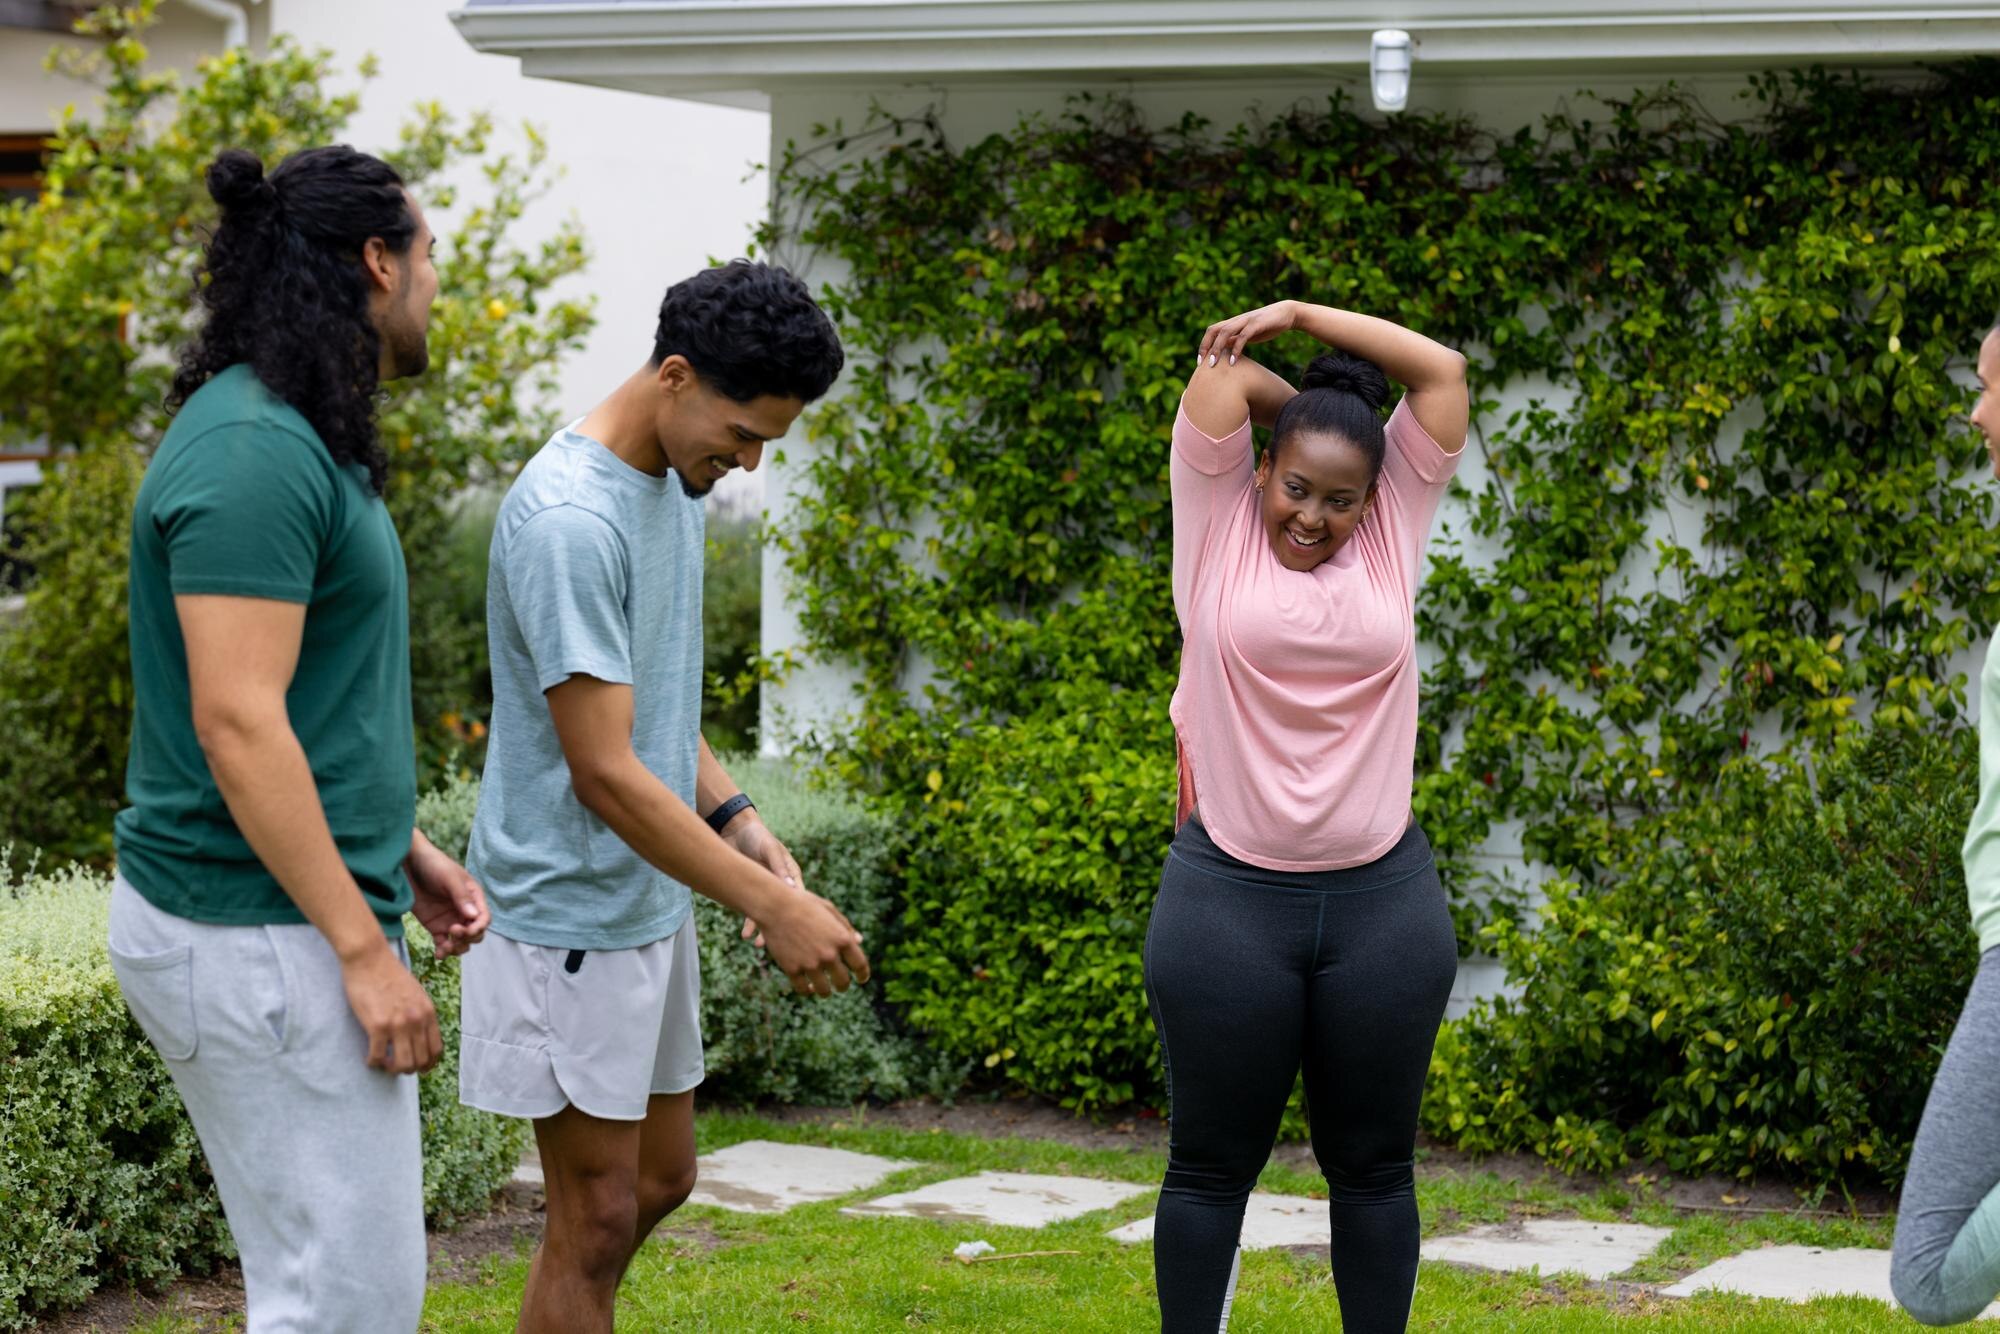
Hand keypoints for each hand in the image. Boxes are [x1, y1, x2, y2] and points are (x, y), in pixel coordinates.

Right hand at [340, 940, 442, 1073]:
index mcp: (429, 1013)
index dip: (428, 1064)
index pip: (436, 1049)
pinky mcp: (377, 1025)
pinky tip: (369, 1058)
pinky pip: (378, 1056)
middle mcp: (417, 1020)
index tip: (418, 1068)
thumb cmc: (390, 974)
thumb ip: (420, 1014)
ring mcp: (398, 1024)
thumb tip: (419, 1036)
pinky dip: (373, 1062)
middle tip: (395, 1066)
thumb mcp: (416, 994)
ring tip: (383, 1063)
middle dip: (409, 1069)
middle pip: (421, 1061)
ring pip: (403, 1064)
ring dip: (392, 1069)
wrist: (370, 958)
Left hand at [406, 830, 489, 957]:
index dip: (478, 928)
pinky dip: (443, 951)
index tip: (465, 930)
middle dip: (467, 938)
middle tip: (453, 933)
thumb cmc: (433, 864)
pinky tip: (438, 954)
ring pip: (461, 942)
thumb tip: (473, 916)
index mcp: (473, 897)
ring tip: (445, 948)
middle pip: (475, 933)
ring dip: (457, 948)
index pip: (483, 918)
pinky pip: (443, 943)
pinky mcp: (435, 926)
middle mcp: (464, 911)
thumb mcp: (449, 877)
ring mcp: (449, 919)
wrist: (407, 863)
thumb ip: (461, 896)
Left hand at [722, 811, 861, 949]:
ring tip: (759, 944)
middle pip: (785, 912)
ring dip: (763, 930)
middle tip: (780, 944)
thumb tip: (792, 888)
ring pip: (768, 916)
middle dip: (783, 929)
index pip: (802, 898)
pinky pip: (751, 911)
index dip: (807, 914)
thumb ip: (779, 868)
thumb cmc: (758, 837)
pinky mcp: (751, 892)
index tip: (807, 930)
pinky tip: (745, 935)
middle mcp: (781, 886)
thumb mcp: (770, 849)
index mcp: (792, 875)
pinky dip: (749, 923)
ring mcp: (766, 891)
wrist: (736, 831)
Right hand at [759, 889, 871, 997]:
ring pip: (824, 991)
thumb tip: (859, 942)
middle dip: (843, 986)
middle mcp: (829, 954)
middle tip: (840, 985)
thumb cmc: (804, 904)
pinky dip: (807, 990)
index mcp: (842, 939)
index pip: (860, 965)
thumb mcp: (829, 910)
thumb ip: (845, 927)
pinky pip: (803, 989)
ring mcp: (810, 963)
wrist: (775, 906)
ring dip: (825, 992)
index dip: (863, 975)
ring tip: (824, 990)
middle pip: (843, 982)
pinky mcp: (792, 969)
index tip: (861, 979)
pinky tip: (808, 987)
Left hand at [1199, 300, 1296, 365]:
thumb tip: (1224, 350)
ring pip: (1225, 332)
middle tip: (1203, 365)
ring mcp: (1246, 321)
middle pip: (1213, 330)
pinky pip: (1243, 336)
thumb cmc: (1267, 326)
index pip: (1212, 331)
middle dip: (1205, 346)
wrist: (1287, 313)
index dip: (1204, 345)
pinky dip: (1236, 349)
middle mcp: (1236, 320)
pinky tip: (1233, 361)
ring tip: (1214, 365)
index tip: (1200, 362)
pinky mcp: (1257, 324)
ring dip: (1217, 348)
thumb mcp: (1248, 335)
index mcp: (1233, 323)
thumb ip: (1236, 340)